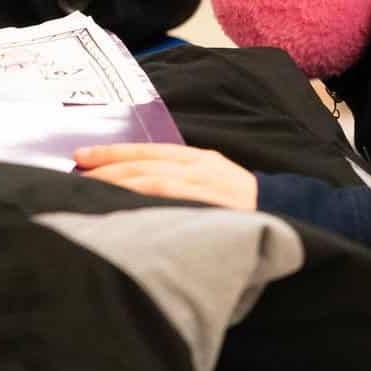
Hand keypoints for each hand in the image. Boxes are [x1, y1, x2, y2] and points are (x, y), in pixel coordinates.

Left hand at [74, 143, 257, 209]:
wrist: (292, 219)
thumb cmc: (249, 211)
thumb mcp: (216, 189)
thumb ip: (185, 186)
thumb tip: (142, 192)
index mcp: (201, 160)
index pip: (150, 150)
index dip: (114, 152)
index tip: (84, 155)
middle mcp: (202, 167)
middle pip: (145, 161)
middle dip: (109, 164)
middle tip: (78, 169)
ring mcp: (208, 185)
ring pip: (152, 177)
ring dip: (119, 179)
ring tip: (92, 185)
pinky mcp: (212, 204)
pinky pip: (171, 196)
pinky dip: (144, 195)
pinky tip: (122, 200)